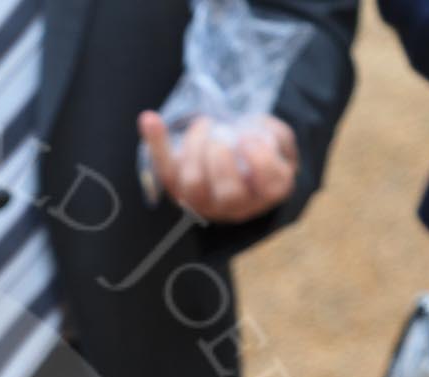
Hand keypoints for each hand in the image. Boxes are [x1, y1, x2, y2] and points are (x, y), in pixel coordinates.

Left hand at [138, 112, 298, 222]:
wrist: (235, 169)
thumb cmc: (260, 154)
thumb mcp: (278, 143)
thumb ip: (273, 134)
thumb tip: (244, 130)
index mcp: (267, 192)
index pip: (268, 184)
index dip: (259, 159)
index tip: (248, 138)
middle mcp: (236, 206)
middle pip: (228, 192)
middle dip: (222, 157)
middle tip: (220, 132)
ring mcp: (203, 203)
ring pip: (194, 185)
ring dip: (195, 148)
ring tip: (203, 125)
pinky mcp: (178, 190)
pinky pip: (165, 170)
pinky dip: (157, 143)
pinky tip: (150, 118)